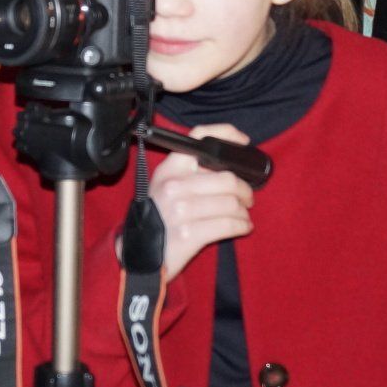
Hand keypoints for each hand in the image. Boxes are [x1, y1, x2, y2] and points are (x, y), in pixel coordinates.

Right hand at [151, 124, 254, 281]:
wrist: (139, 252)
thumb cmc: (158, 216)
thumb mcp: (165, 186)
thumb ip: (190, 173)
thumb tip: (228, 165)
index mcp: (169, 169)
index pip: (198, 139)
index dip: (226, 134)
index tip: (243, 142)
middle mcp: (174, 186)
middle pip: (227, 179)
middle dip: (245, 190)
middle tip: (247, 198)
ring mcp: (180, 211)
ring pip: (231, 203)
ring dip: (244, 211)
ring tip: (243, 215)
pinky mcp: (189, 235)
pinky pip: (228, 225)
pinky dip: (242, 226)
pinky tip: (243, 227)